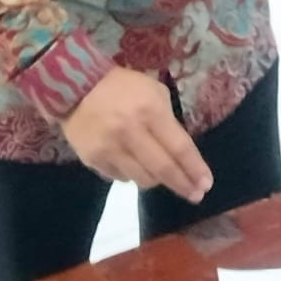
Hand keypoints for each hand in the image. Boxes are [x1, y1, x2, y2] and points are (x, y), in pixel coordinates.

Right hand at [62, 68, 213, 201]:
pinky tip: (135, 167)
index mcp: (150, 111)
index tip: (206, 184)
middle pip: (163, 170)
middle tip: (196, 195)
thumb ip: (168, 120)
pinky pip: (120, 178)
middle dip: (183, 185)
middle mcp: (130, 133)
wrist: (73, 85)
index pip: (179, 148)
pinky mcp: (93, 159)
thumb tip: (179, 152)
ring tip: (164, 177)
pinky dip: (132, 176)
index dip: (195, 168)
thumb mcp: (153, 91)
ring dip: (157, 181)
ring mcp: (110, 149)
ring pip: (142, 179)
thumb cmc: (122, 85)